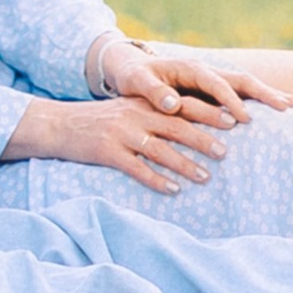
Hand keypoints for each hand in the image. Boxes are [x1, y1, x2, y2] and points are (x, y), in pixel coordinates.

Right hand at [5, 82, 249, 193]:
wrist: (59, 126)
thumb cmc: (100, 121)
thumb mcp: (128, 110)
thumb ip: (155, 115)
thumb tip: (192, 127)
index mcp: (143, 102)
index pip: (182, 105)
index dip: (209, 113)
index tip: (233, 120)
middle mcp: (135, 114)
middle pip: (176, 126)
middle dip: (203, 138)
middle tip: (227, 151)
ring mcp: (121, 133)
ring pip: (160, 149)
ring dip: (184, 164)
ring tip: (205, 177)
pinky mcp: (108, 152)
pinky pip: (137, 168)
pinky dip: (156, 180)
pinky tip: (173, 190)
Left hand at [90, 34, 292, 126]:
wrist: (130, 68)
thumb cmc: (132, 77)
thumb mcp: (136, 82)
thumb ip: (153, 91)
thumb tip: (173, 104)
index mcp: (189, 68)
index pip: (215, 83)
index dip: (229, 100)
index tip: (243, 118)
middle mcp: (205, 71)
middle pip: (239, 79)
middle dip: (262, 92)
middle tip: (286, 106)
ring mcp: (211, 81)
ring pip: (244, 85)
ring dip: (266, 94)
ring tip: (290, 105)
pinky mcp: (212, 91)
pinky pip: (239, 94)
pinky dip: (257, 100)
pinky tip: (275, 109)